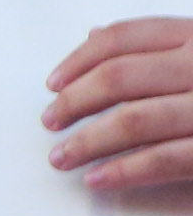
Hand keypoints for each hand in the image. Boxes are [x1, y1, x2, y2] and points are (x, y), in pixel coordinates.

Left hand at [45, 17, 192, 189]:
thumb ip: (161, 46)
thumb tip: (94, 36)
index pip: (122, 39)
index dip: (78, 60)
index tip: (52, 85)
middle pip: (119, 77)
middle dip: (75, 102)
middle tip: (50, 122)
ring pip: (135, 120)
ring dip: (88, 142)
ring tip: (61, 157)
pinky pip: (166, 159)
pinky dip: (126, 171)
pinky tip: (97, 179)